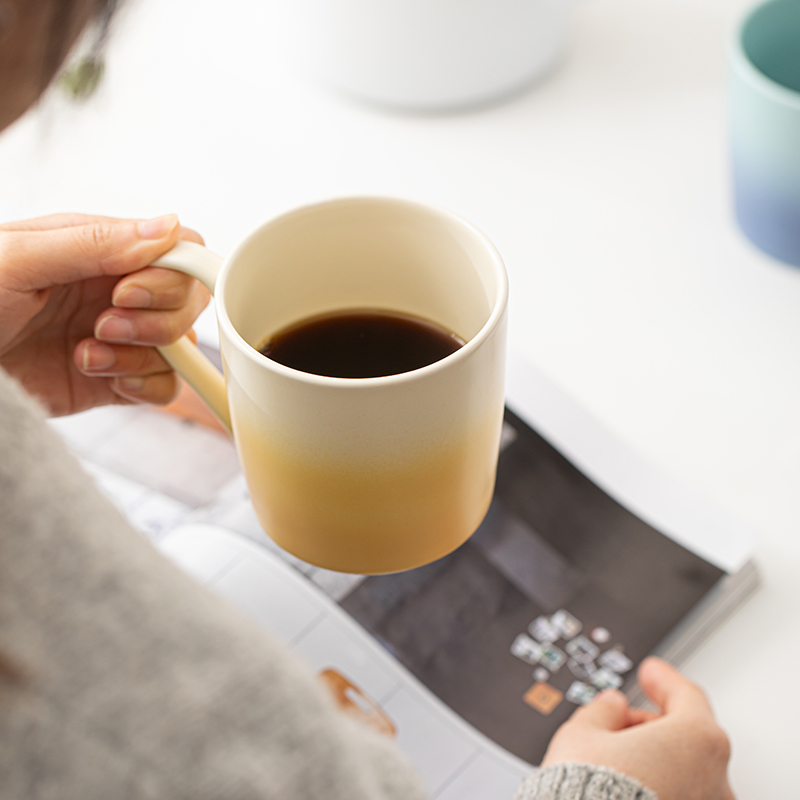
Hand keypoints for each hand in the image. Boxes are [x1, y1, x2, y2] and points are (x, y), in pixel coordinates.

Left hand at [0, 213, 209, 415]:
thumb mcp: (19, 259)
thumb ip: (95, 241)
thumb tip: (166, 226)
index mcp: (101, 249)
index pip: (179, 251)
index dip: (172, 274)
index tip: (128, 290)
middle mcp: (118, 291)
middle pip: (189, 300)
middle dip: (157, 318)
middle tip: (104, 322)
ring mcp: (120, 337)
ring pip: (181, 345)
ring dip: (141, 354)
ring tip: (87, 351)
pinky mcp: (115, 379)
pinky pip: (164, 385)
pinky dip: (144, 386)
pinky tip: (100, 375)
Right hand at [541, 657, 734, 799]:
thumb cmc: (589, 795)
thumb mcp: (584, 732)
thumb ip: (604, 709)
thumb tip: (612, 706)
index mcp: (697, 740)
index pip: (686, 696)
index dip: (663, 680)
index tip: (652, 673)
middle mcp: (715, 780)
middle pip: (688, 737)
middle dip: (653, 725)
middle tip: (619, 720)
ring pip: (686, 774)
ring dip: (656, 760)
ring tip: (614, 760)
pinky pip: (680, 798)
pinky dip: (659, 788)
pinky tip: (624, 789)